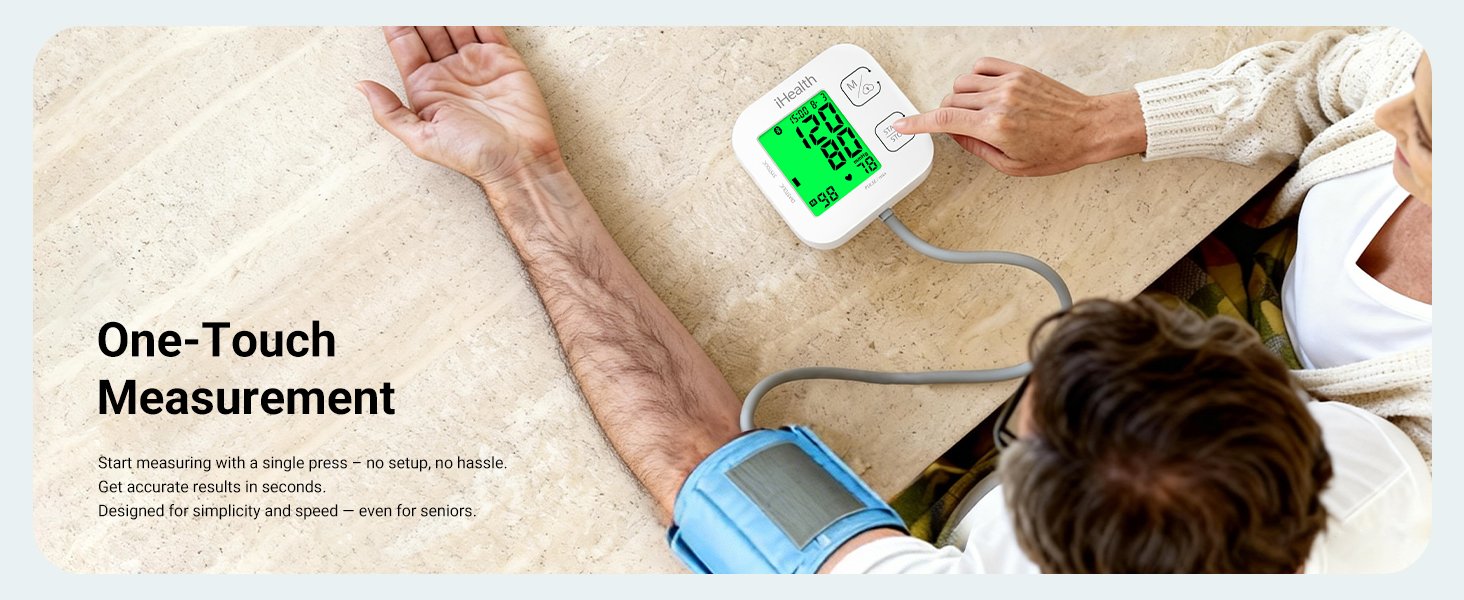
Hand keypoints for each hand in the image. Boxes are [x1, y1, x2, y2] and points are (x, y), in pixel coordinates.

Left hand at [357, 27, 562, 189]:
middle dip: (419, 11)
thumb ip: (389, 112)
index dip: (396, 22)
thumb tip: (361, 86)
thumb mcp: (421, 139)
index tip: (387, 7)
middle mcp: (449, 72)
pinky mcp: (503, 58)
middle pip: (429, 28)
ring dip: (445, 8)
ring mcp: (476, 63)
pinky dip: (477, 11)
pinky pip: (487, 26)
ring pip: (456, 23)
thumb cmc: (472, 156)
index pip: (405, 44)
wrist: (519, 161)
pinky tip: (464, 4)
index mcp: (425, 87)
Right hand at [893, 57, 1145, 175]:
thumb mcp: (1012, 166)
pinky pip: (982, 66)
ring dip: (961, 97)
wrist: (1089, 128)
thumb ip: (977, 150)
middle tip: (962, 128)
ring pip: (963, 83)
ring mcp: (1009, 82)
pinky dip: (975, 77)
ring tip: (977, 112)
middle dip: (947, 115)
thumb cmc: (1058, 150)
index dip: (917, 123)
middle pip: (951, 100)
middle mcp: (999, 101)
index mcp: (995, 128)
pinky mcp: (1018, 71)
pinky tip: (983, 91)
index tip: (903, 125)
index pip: (943, 121)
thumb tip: (956, 135)